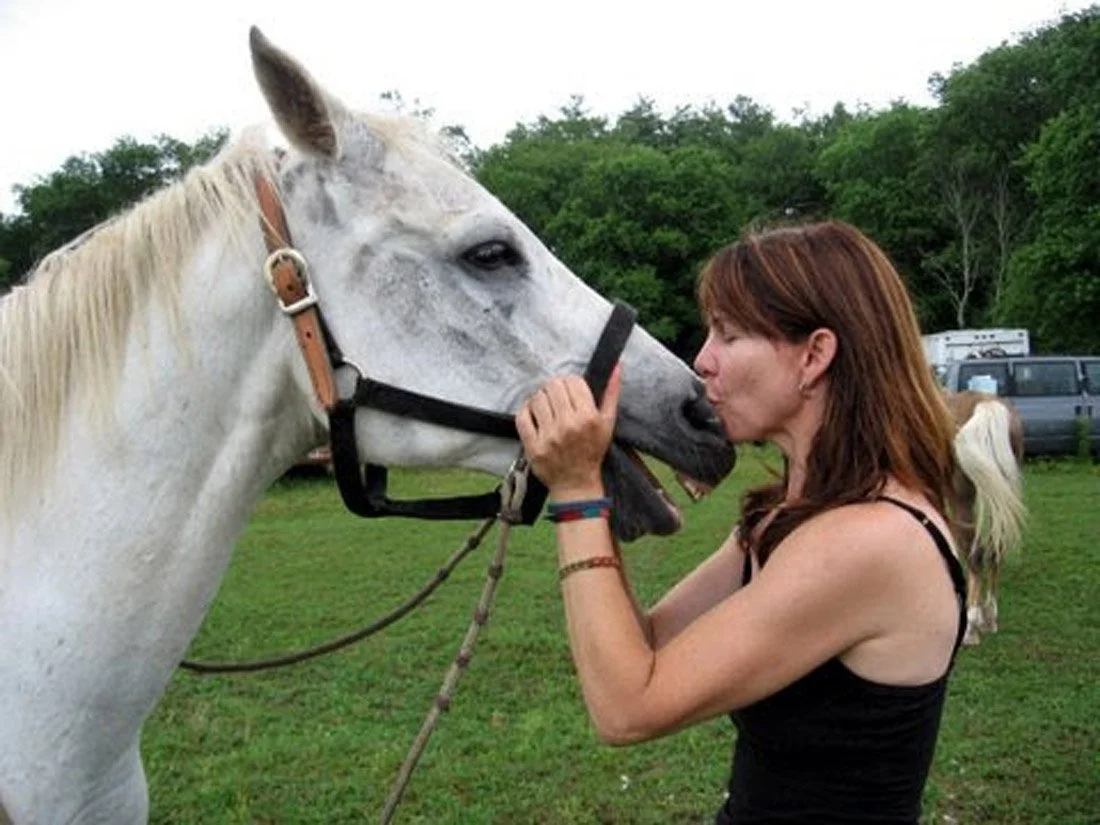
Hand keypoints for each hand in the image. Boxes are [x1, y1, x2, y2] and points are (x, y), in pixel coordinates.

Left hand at [515, 365, 622, 499]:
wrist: (576, 484)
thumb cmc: (593, 452)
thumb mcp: (608, 424)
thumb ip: (611, 394)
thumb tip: (615, 367)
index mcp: (588, 418)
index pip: (572, 382)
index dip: (570, 382)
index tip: (570, 390)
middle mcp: (568, 425)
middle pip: (552, 386)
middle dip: (554, 388)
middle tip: (557, 397)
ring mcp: (549, 437)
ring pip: (537, 398)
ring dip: (540, 398)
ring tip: (546, 407)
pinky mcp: (533, 446)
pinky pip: (522, 416)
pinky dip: (526, 411)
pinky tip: (533, 414)